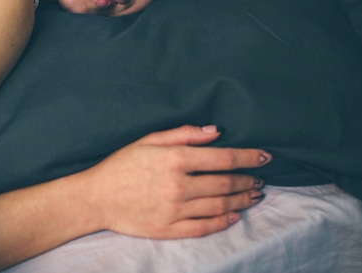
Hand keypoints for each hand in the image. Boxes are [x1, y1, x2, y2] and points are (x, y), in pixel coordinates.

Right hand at [80, 125, 270, 238]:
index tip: (265, 157)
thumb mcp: (148, 140)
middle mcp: (178, 185)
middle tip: (259, 179)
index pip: (222, 158)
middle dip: (247, 180)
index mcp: (174, 159)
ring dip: (242, 201)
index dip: (248, 157)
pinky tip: (234, 216)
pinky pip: (204, 227)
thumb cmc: (121, 165)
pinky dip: (223, 222)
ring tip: (254, 196)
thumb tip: (216, 132)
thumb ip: (183, 134)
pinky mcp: (169, 229)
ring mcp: (174, 210)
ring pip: (219, 206)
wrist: (96, 197)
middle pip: (225, 184)